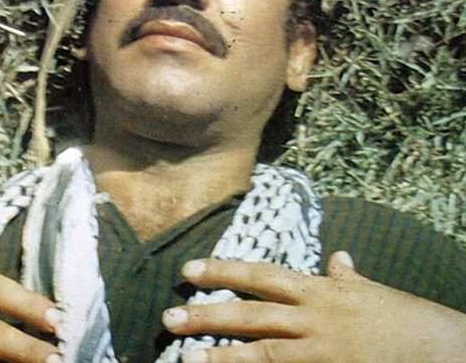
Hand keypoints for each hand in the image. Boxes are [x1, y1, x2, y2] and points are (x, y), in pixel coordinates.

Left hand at [162, 251, 465, 362]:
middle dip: (209, 314)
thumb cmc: (404, 319)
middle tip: (171, 316)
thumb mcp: (371, 292)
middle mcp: (313, 318)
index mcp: (318, 291)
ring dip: (223, 355)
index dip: (223, 271)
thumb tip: (339, 257)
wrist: (443, 350)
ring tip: (187, 357)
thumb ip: (348, 277)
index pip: (261, 276)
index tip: (190, 269)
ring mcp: (321, 351)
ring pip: (263, 353)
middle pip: (252, 314)